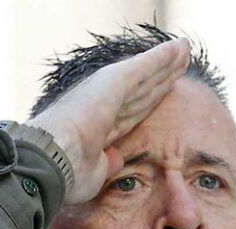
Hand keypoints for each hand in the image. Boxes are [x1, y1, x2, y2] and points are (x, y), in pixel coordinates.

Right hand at [27, 38, 190, 204]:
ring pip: (145, 75)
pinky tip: (179, 47)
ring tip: (185, 49)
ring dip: (167, 62)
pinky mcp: (111, 82)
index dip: (151, 99)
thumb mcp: (94, 173)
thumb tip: (115, 159)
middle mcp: (103, 104)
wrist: (50, 163)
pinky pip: (144, 66)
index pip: (132, 110)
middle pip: (142, 89)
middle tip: (182, 60)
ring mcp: (106, 91)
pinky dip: (162, 56)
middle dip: (162, 76)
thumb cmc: (66, 175)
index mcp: (99, 126)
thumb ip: (107, 163)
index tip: (167, 90)